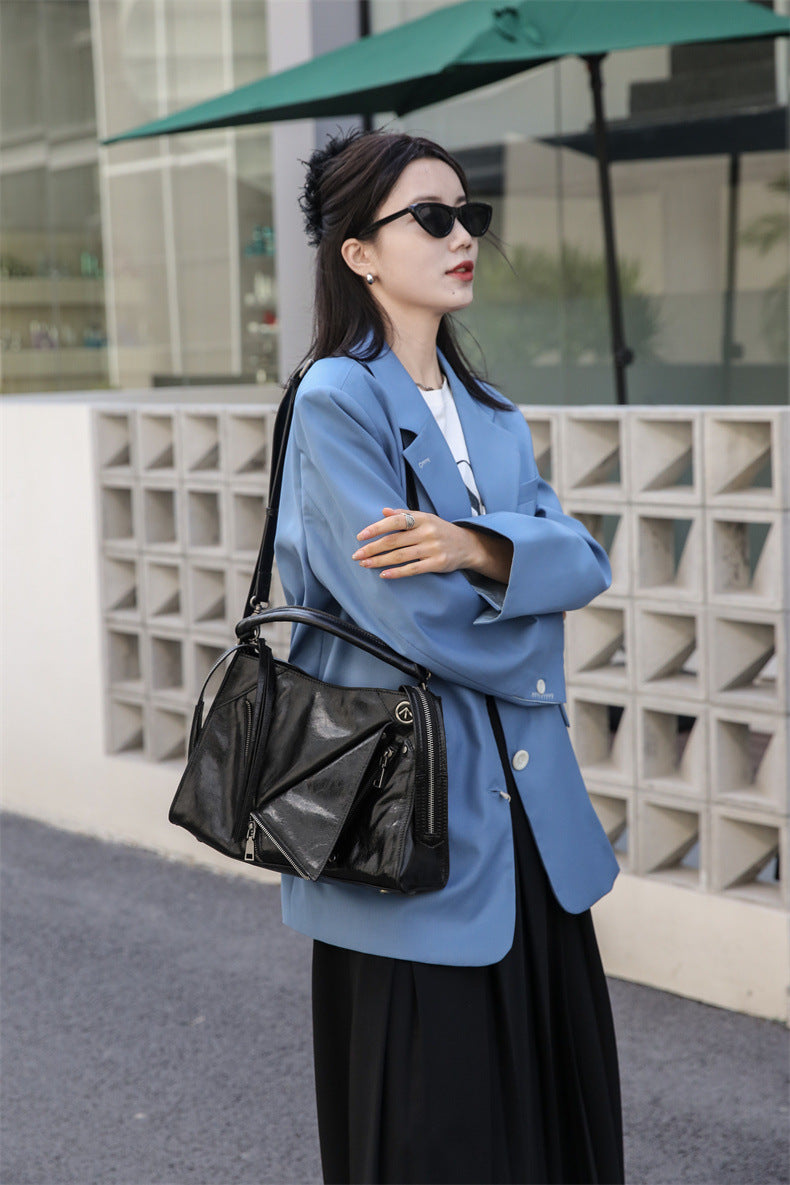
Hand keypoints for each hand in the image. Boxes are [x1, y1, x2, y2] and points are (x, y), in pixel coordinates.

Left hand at [352, 507, 511, 581]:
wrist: (468, 545)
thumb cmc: (440, 530)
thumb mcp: (425, 518)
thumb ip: (404, 514)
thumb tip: (383, 511)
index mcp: (422, 518)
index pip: (395, 521)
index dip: (376, 528)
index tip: (360, 536)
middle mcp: (427, 531)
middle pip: (394, 540)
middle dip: (372, 548)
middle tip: (357, 555)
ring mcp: (433, 548)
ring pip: (400, 556)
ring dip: (379, 561)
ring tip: (365, 564)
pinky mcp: (437, 563)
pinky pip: (412, 569)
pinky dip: (396, 572)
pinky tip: (383, 574)